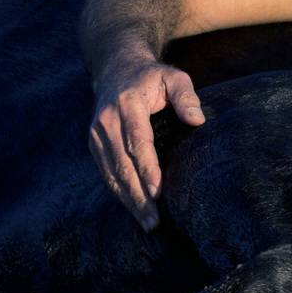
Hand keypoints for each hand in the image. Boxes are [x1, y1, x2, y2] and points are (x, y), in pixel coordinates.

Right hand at [88, 58, 204, 229]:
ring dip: (129, 200)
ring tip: (147, 222)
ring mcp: (97, 135)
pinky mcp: (94, 144)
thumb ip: (187, 97)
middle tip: (154, 220)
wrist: (115, 70)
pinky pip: (107, 172)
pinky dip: (120, 192)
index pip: (138, 142)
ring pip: (112, 173)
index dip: (147, 169)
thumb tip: (197, 120)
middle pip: (123, 165)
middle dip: (138, 195)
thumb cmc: (152, 77)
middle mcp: (106, 122)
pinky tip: (134, 208)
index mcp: (127, 105)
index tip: (158, 191)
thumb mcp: (174, 77)